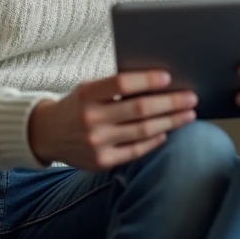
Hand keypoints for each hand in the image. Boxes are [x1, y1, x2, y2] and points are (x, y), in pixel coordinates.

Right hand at [27, 71, 197, 170]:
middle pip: (139, 109)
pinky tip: (166, 132)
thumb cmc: (77, 105)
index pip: (121, 83)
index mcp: (86, 94)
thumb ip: (115, 87)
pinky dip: (154, 140)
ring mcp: (96, 143)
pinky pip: (136, 151)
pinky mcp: (102, 162)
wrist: (47, 134)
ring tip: (187, 115)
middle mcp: (91, 119)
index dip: (147, 80)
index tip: (169, 77)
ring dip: (170, 122)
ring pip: (143, 131)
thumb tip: (159, 84)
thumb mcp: (88, 89)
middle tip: (191, 97)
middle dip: (170, 103)